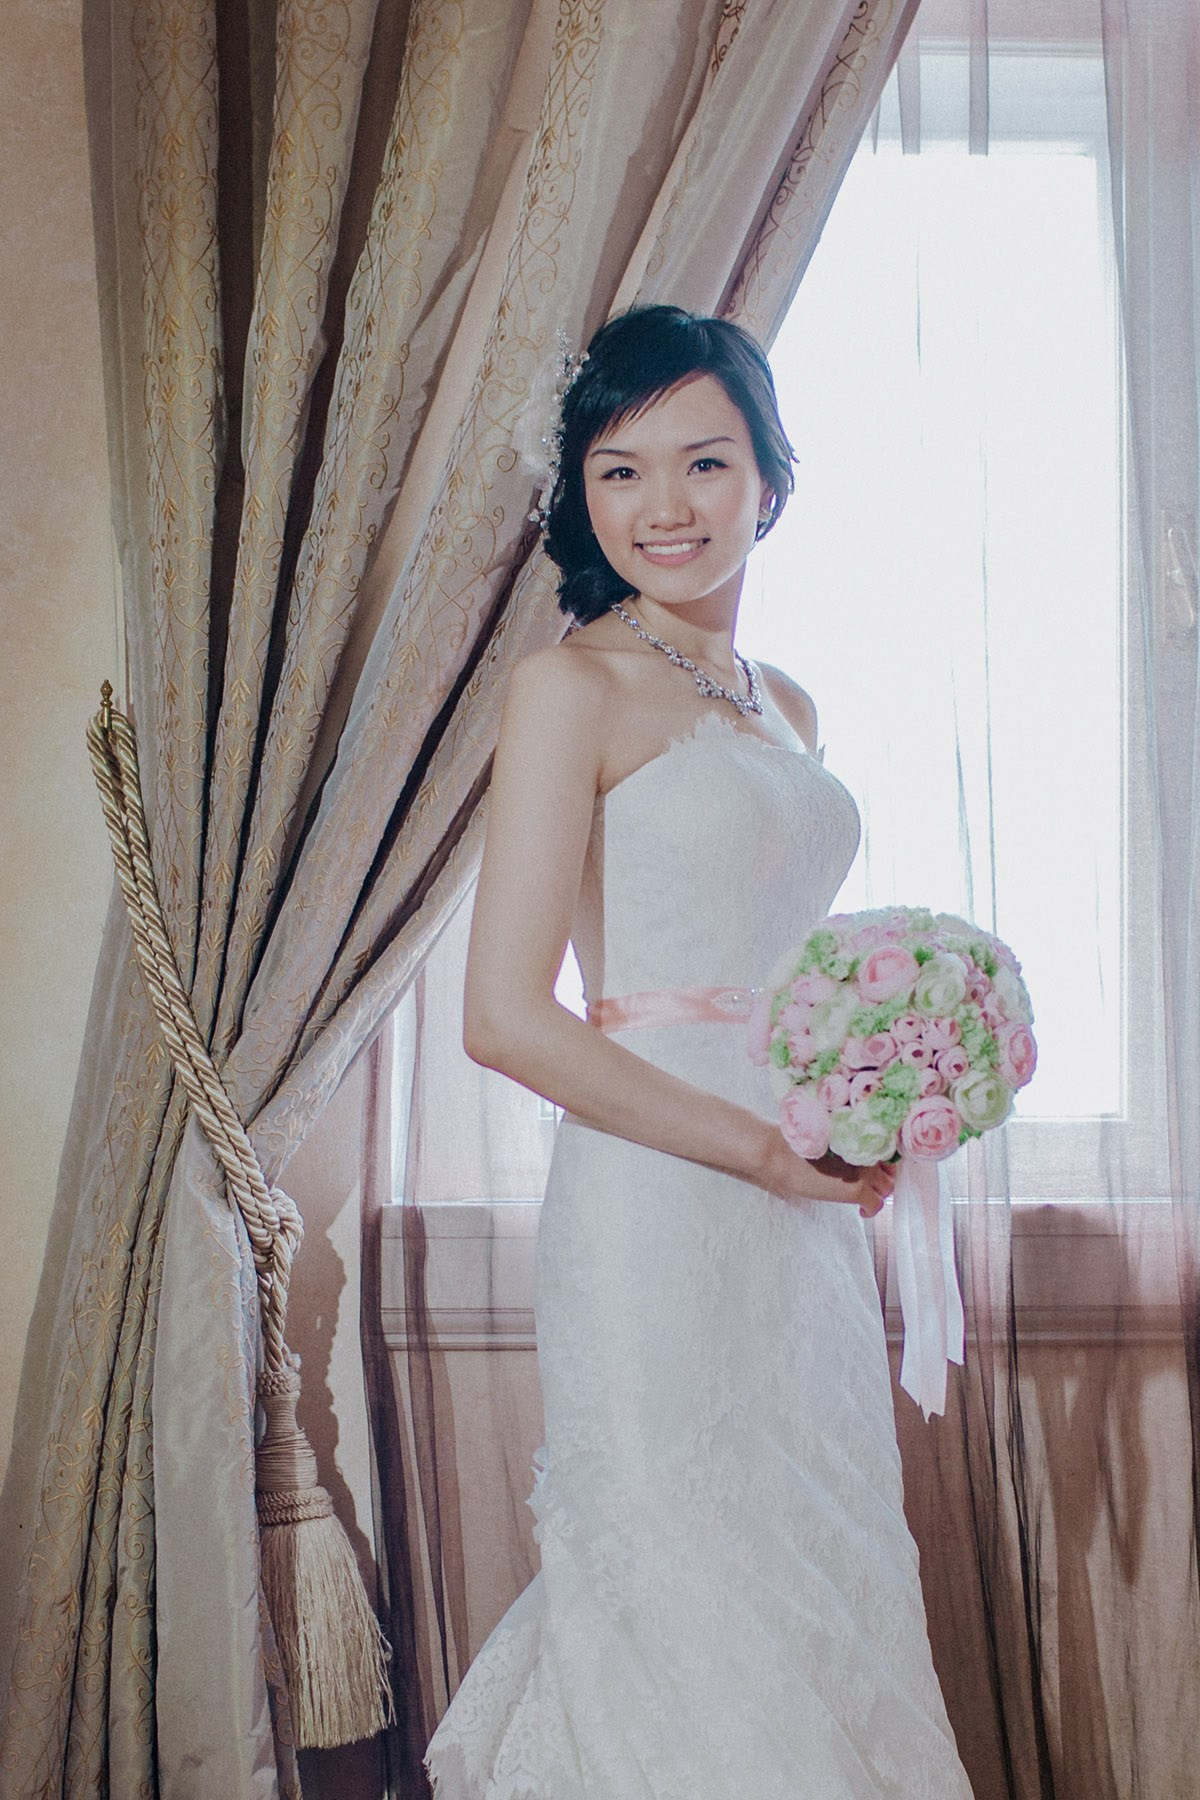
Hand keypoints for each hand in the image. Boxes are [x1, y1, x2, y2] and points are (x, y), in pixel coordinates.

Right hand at [757, 1132, 893, 1217]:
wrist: (779, 1155)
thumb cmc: (792, 1144)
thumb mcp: (825, 1137)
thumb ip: (844, 1142)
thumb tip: (849, 1153)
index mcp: (859, 1136)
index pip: (885, 1150)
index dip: (881, 1163)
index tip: (874, 1170)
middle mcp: (866, 1151)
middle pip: (889, 1171)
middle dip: (883, 1180)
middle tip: (870, 1186)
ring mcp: (864, 1171)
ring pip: (886, 1189)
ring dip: (877, 1194)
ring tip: (864, 1199)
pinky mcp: (856, 1190)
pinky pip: (875, 1205)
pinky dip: (870, 1210)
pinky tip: (861, 1212)